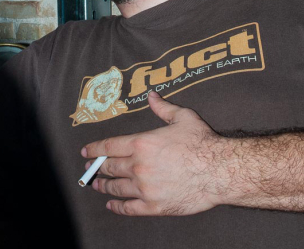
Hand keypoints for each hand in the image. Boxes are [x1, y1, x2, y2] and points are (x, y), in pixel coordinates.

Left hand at [81, 91, 227, 215]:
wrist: (218, 170)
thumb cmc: (201, 142)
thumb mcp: (182, 117)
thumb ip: (162, 107)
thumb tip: (151, 95)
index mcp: (141, 143)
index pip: (109, 146)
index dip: (94, 149)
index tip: (85, 152)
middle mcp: (138, 166)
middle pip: (110, 167)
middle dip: (97, 168)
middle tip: (89, 169)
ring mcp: (145, 188)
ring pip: (116, 187)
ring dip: (104, 186)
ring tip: (97, 185)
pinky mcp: (154, 206)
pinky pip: (129, 208)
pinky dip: (117, 207)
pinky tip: (112, 204)